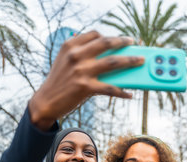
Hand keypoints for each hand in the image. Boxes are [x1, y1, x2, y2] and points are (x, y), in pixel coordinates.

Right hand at [28, 31, 144, 129]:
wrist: (46, 101)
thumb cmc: (59, 82)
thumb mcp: (65, 61)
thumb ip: (80, 53)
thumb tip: (106, 55)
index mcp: (71, 45)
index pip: (95, 35)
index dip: (110, 36)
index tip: (121, 39)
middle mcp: (76, 55)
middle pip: (107, 43)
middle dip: (123, 42)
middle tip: (134, 43)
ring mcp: (82, 71)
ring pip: (113, 62)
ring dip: (130, 60)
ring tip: (140, 61)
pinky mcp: (86, 87)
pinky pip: (110, 88)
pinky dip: (122, 91)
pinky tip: (129, 94)